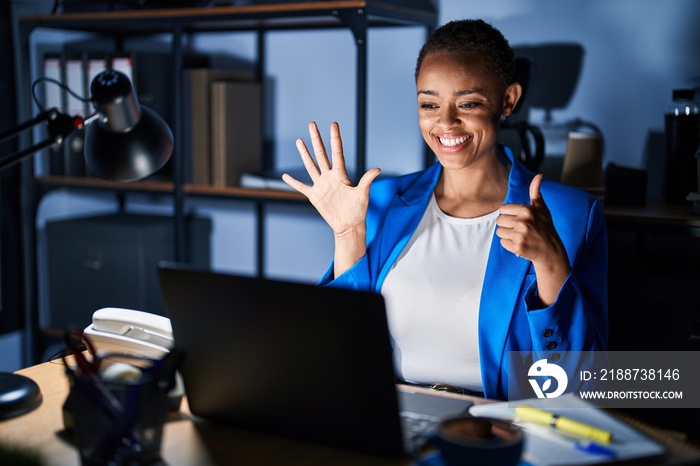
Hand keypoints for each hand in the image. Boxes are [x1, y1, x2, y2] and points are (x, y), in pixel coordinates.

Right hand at [282, 121, 380, 237]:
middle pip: (321, 154)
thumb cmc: (358, 211)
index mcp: (341, 174)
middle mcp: (330, 177)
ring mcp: (321, 185)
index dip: (335, 138)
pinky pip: (302, 187)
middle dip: (316, 139)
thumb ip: (367, 181)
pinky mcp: (314, 196)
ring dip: (304, 153)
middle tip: (312, 124)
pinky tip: (285, 176)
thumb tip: (377, 169)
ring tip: (299, 140)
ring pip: (310, 165)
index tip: (333, 124)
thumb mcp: (363, 194)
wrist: (349, 225)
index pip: (337, 152)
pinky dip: (293, 182)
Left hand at [496, 174, 565, 262]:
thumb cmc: (545, 227)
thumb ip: (535, 192)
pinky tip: (520, 243)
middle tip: (519, 229)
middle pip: (499, 220)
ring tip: (519, 236)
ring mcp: (520, 235)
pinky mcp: (517, 247)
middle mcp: (523, 222)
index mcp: (527, 210)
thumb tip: (538, 175)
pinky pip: (503, 243)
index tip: (518, 219)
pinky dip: (509, 244)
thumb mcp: (542, 208)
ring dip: (507, 235)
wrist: (551, 250)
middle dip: (507, 225)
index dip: (509, 215)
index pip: (502, 209)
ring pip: (499, 232)